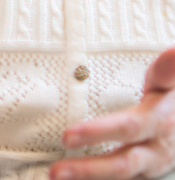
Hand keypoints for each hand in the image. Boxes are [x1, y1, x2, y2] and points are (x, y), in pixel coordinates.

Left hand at [51, 49, 174, 179]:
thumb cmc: (172, 100)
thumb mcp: (171, 83)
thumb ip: (168, 70)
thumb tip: (171, 51)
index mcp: (157, 123)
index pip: (127, 129)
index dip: (99, 134)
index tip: (67, 136)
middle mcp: (154, 151)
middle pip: (121, 164)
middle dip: (88, 170)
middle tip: (56, 171)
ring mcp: (149, 167)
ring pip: (120, 178)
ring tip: (55, 177)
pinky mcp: (142, 175)